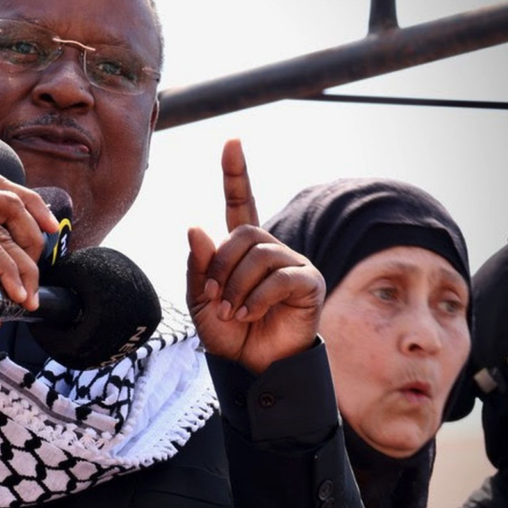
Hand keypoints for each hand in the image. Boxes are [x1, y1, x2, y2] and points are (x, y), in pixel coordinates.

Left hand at [186, 139, 324, 373]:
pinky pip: (280, 277)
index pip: (241, 202)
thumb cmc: (228, 332)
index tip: (232, 142)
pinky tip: (248, 315)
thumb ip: (198, 266)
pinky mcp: (310, 283)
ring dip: (237, 287)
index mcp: (243, 248)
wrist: (252, 366)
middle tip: (214, 299)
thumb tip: (197, 227)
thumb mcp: (200, 299)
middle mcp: (271, 249)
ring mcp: (293, 263)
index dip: (236, 173)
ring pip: (260, 255)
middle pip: (244, 234)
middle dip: (221, 267)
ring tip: (231, 312)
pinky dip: (257, 298)